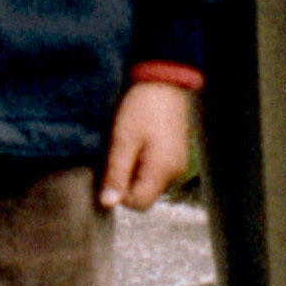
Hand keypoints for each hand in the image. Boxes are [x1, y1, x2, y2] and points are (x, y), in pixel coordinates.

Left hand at [100, 77, 194, 213]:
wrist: (164, 80)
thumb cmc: (141, 108)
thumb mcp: (123, 140)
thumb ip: (116, 174)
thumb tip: (108, 204)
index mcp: (163, 170)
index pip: (138, 204)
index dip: (119, 194)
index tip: (110, 170)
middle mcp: (174, 172)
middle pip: (144, 195)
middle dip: (126, 182)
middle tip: (116, 155)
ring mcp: (177, 164)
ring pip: (148, 183)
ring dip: (133, 172)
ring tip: (126, 147)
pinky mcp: (175, 155)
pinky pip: (155, 171)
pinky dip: (142, 164)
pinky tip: (136, 143)